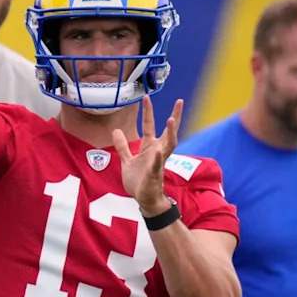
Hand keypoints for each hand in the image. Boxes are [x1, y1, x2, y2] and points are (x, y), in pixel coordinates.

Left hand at [112, 95, 183, 213]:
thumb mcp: (126, 160)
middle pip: (168, 131)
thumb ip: (122, 146)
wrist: (143, 199)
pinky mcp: (155, 175)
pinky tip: (159, 151)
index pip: (150, 126)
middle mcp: (157, 152)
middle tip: (180, 101)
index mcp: (149, 148)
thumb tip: (116, 130)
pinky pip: (157, 165)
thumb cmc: (138, 181)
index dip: (148, 112)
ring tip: (171, 119)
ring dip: (171, 132)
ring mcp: (158, 163)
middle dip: (175, 117)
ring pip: (169, 145)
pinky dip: (158, 158)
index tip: (146, 97)